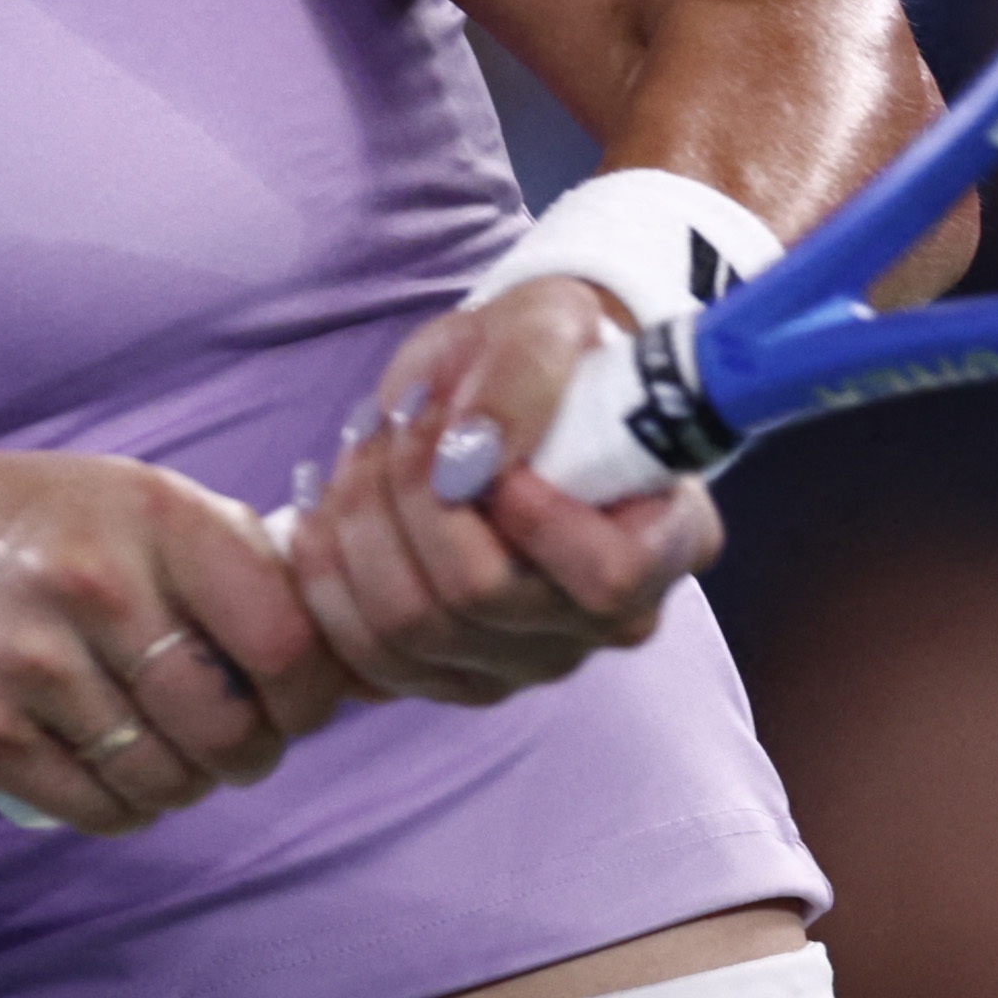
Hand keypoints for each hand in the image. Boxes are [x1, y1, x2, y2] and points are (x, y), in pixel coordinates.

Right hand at [0, 452, 358, 833]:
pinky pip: (98, 810)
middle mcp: (94, 583)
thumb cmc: (22, 531)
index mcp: (153, 514)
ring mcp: (30, 661)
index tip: (292, 703)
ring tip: (161, 753)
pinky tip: (110, 775)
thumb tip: (366, 651)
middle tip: (230, 744)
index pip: (286, 642)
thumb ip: (241, 560)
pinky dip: (123, 809)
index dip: (308, 696)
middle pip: (230, 730)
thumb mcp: (130, 500)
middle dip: (247, 755)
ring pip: (168, 781)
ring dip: (182, 787)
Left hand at [284, 276, 722, 705]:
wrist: (504, 391)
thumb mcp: (549, 322)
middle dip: (412, 492)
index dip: (535, 520)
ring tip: (366, 445)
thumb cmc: (547, 357)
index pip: (610, 577)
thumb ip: (523, 373)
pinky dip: (328, 577)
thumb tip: (470, 451)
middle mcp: (610, 620)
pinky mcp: (456, 675)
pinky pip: (369, 655)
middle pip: (482, 599)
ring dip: (362, 523)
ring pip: (410, 628)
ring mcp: (531, 659)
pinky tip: (327, 509)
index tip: (486, 449)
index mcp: (669, 537)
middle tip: (399, 418)